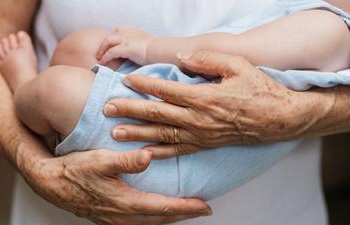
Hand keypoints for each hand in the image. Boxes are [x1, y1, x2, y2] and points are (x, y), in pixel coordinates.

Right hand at [24, 149, 210, 224]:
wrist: (50, 183)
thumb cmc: (74, 170)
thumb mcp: (100, 160)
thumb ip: (126, 161)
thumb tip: (149, 157)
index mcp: (124, 201)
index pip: (163, 207)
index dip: (185, 207)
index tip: (204, 206)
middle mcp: (121, 215)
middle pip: (160, 219)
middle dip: (183, 214)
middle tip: (202, 209)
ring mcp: (114, 219)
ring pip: (150, 223)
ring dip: (169, 218)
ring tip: (184, 211)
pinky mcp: (108, 217)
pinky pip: (137, 223)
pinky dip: (153, 219)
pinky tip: (155, 214)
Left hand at [97, 26, 154, 64]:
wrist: (160, 50)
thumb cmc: (158, 50)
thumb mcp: (150, 45)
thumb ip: (144, 47)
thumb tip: (143, 54)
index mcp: (135, 32)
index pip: (120, 30)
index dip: (114, 36)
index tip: (112, 44)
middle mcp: (129, 33)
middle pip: (111, 35)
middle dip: (104, 44)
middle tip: (100, 53)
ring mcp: (126, 39)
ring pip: (108, 41)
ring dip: (102, 50)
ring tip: (99, 58)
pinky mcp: (125, 48)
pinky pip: (111, 52)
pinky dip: (105, 57)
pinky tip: (102, 63)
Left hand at [103, 51, 331, 157]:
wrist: (278, 118)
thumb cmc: (259, 89)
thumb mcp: (237, 66)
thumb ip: (207, 60)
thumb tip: (182, 58)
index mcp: (204, 97)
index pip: (166, 90)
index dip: (144, 84)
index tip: (126, 80)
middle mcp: (198, 119)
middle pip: (157, 114)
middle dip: (130, 110)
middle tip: (107, 108)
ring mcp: (200, 135)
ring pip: (162, 135)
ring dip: (137, 134)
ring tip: (116, 132)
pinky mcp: (205, 144)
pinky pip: (178, 151)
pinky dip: (159, 153)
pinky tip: (143, 154)